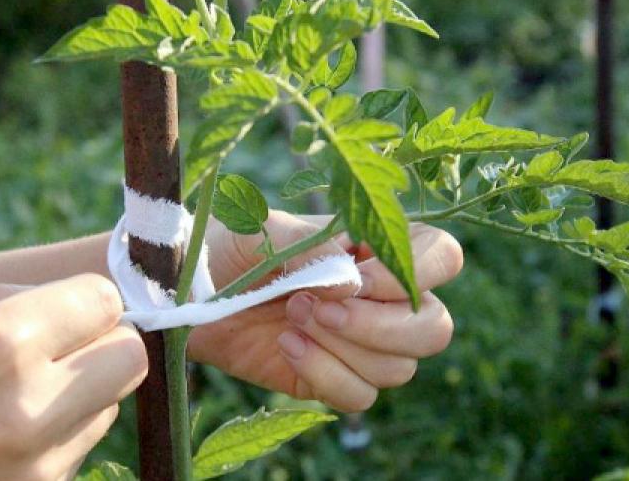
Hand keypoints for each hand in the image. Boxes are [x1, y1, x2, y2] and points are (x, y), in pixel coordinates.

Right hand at [0, 274, 146, 480]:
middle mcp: (32, 407)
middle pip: (130, 358)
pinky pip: (78, 448)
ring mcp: (39, 465)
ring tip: (16, 396)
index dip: (88, 299)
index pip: (107, 301)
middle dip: (106, 342)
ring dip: (82, 391)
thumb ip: (15, 303)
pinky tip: (3, 436)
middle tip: (65, 344)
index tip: (69, 306)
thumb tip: (83, 301)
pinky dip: (59, 434)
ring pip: (108, 406)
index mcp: (1, 343)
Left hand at [189, 211, 461, 412]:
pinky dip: (325, 375)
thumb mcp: (266, 232)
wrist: (187, 290)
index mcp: (377, 248)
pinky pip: (360, 397)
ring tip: (290, 317)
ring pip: (400, 368)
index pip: (441, 258)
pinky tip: (286, 346)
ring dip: (342, 347)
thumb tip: (353, 284)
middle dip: (378, 325)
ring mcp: (361, 343)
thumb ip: (313, 250)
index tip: (356, 276)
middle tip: (313, 306)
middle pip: (435, 327)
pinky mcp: (333, 378)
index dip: (412, 274)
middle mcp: (381, 298)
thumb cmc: (231, 246)